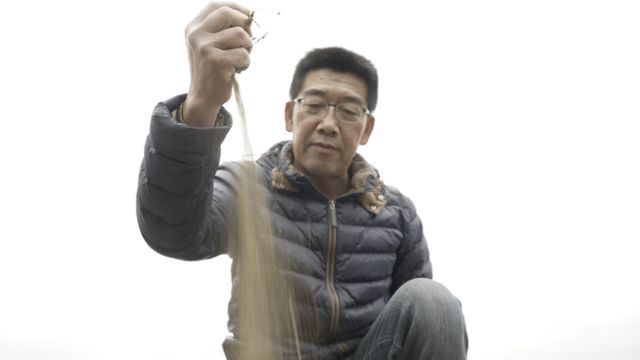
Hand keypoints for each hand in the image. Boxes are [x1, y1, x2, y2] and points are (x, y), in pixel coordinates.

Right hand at [183, 2, 252, 126]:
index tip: (248, 15)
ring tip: (239, 59)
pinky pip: (244, 54)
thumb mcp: (209, 44)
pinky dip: (246, 63)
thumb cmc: (213, 69)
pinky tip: (237, 70)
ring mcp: (204, 47)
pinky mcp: (216, 61)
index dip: (236, 7)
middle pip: (228, 13)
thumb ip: (222, 28)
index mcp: (193, 27)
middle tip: (247, 40)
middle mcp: (196, 34)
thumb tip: (249, 16)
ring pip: (240, 35)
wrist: (203, 97)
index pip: (216, 5)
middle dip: (245, 25)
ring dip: (247, 48)